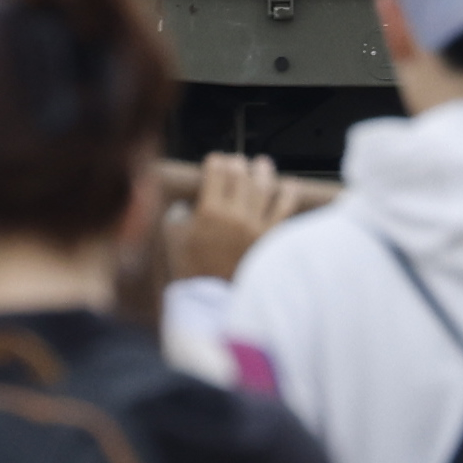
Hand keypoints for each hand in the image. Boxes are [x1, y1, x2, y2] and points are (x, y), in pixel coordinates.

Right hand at [167, 151, 289, 281]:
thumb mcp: (174, 243)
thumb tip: (184, 207)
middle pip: (240, 175)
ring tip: (262, 165)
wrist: (217, 301)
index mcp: (208, 212)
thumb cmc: (194, 274)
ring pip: (264, 186)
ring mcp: (256, 225)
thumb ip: (177, 219)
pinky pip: (286, 208)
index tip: (216, 161)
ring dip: (263, 171)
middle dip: (238, 163)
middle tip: (238, 162)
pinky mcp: (272, 237)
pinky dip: (289, 193)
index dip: (216, 161)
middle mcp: (234, 215)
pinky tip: (289, 185)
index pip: (216, 172)